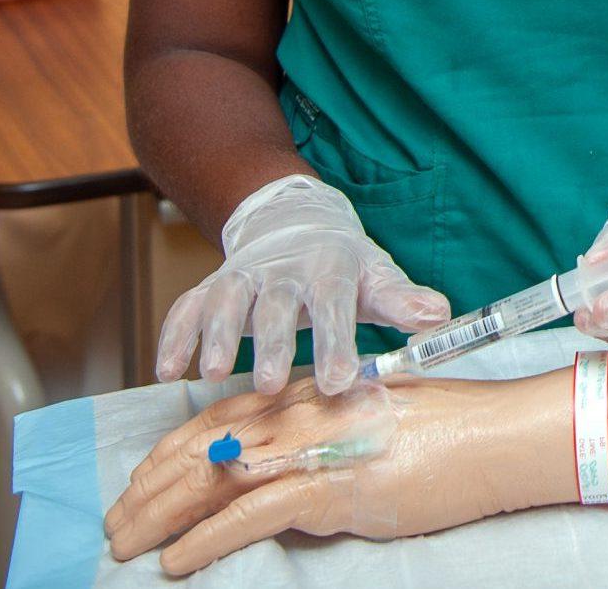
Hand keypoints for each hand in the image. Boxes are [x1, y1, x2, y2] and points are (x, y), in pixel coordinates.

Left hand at [103, 376, 541, 574]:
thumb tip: (291, 473)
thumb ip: (326, 438)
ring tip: (126, 546)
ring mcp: (312, 449)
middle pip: (199, 450)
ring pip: (210, 481)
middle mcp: (298, 413)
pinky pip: (247, 517)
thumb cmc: (452, 430)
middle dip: (147, 490)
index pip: (216, 420)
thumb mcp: (374, 422)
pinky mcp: (330, 487)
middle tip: (116, 524)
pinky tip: (175, 560)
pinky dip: (204, 540)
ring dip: (157, 517)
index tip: (138, 482)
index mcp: (309, 394)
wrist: (498, 434)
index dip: (167, 454)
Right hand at [155, 175, 449, 394]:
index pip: (336, 306)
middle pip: (276, 305)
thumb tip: (439, 315)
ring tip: (212, 374)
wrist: (296, 222)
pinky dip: (174, 335)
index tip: (340, 382)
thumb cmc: (344, 265)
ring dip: (214, 335)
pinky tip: (167, 371)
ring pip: (225, 300)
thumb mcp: (378, 277)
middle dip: (270, 343)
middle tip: (270, 384)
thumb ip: (403, 299)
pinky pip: (187, 307)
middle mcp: (284, 270)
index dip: (337, 342)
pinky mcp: (213, 286)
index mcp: (332, 268)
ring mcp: (244, 276)